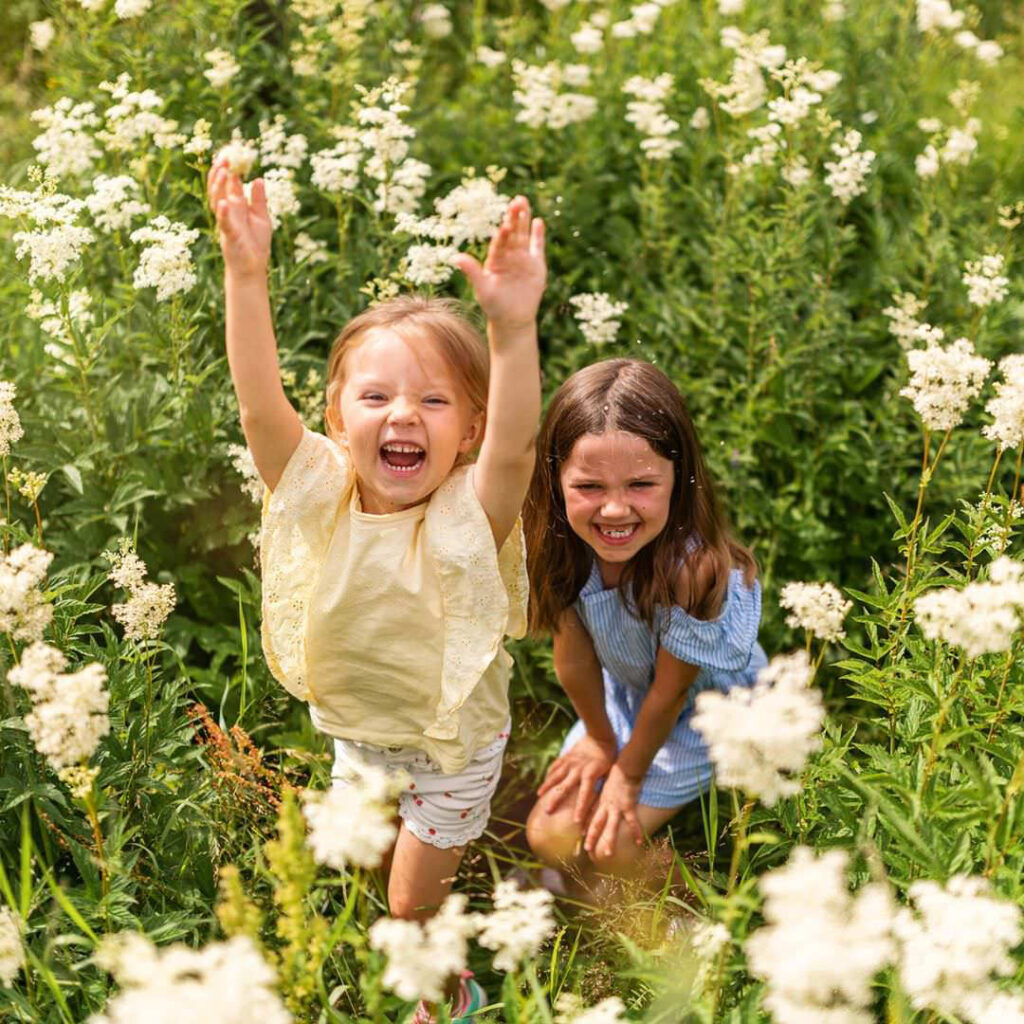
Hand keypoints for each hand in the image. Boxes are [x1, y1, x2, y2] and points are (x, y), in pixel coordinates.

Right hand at [207, 159, 271, 277]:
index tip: (232, 152)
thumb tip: (258, 178)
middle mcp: (229, 211)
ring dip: (219, 186)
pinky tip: (224, 203)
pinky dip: (223, 213)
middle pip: (219, 187)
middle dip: (220, 172)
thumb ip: (259, 199)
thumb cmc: (256, 243)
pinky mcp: (229, 236)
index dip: (230, 168)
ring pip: (217, 200)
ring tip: (223, 171)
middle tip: (224, 156)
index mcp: (237, 205)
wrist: (254, 267)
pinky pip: (224, 223)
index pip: (230, 183)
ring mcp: (227, 222)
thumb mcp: (262, 217)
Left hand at [452, 195, 545, 332]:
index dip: (502, 234)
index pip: (499, 243)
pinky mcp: (536, 265)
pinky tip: (538, 222)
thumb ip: (471, 271)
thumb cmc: (494, 306)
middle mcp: (509, 255)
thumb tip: (454, 257)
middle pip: (512, 233)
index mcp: (495, 259)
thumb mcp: (482, 289)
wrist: (512, 319)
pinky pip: (537, 247)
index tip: (504, 225)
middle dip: (514, 217)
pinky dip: (538, 235)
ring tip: (524, 202)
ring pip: (524, 235)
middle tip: (516, 200)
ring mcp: (523, 259)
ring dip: (524, 220)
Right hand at [537, 733, 616, 824]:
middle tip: (547, 811)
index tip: (576, 821)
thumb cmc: (607, 756)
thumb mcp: (608, 771)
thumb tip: (602, 802)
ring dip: (547, 786)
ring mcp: (570, 763)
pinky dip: (549, 774)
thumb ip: (601, 785)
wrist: (599, 735)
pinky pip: (555, 766)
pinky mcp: (566, 757)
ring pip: (556, 775)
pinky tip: (545, 781)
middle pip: (565, 786)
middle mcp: (578, 769)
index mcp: (590, 774)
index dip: (580, 807)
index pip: (585, 794)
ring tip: (538, 796)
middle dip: (555, 799)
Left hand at [583, 763, 643, 859]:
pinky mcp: (628, 806)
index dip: (586, 826)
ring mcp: (617, 807)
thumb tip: (602, 796)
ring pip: (611, 826)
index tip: (580, 835)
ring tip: (607, 854)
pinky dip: (636, 832)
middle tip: (586, 850)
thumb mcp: (606, 783)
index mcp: (601, 800)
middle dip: (592, 837)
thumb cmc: (617, 773)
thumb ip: (604, 792)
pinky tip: (639, 842)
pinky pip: (632, 821)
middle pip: (597, 823)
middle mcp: (606, 805)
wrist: (626, 766)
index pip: (591, 816)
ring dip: (609, 840)